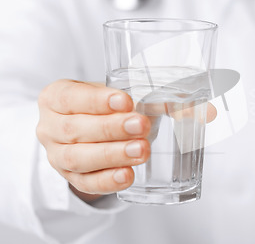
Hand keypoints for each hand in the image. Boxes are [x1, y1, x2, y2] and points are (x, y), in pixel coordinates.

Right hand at [36, 80, 150, 200]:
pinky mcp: (70, 178)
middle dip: (111, 128)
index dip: (98, 101)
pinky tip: (127, 175)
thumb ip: (143, 99)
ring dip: (112, 155)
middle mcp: (49, 127)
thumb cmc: (103, 108)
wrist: (88, 130)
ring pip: (78, 158)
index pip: (70, 97)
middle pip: (74, 129)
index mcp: (55, 98)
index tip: (126, 101)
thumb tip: (181, 107)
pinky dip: (108, 181)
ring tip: (141, 150)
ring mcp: (56, 155)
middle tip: (141, 126)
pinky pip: (86, 183)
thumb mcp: (114, 96)